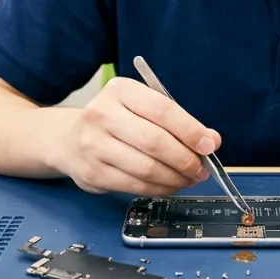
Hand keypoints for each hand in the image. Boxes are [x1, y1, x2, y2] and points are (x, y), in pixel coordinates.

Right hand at [57, 76, 218, 195]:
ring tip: (188, 178)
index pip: (162, 109)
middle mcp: (103, 114)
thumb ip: (176, 121)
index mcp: (120, 90)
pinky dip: (159, 188)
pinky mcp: (93, 172)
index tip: (209, 144)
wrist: (69, 139)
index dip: (190, 130)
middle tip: (202, 168)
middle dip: (186, 159)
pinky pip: (135, 185)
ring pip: (147, 168)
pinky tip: (169, 185)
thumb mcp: (142, 108)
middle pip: (156, 141)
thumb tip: (210, 141)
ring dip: (175, 178)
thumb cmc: (115, 121)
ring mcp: (94, 145)